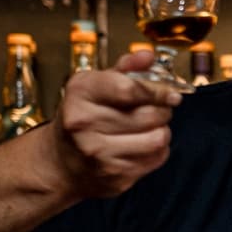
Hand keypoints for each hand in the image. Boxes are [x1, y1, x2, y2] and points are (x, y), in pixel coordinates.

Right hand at [48, 50, 184, 200]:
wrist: (61, 162)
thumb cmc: (82, 118)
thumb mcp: (95, 86)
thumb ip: (124, 69)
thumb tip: (148, 55)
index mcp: (80, 93)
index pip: (130, 89)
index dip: (158, 90)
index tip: (171, 93)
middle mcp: (84, 122)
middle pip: (149, 114)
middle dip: (162, 110)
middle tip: (158, 109)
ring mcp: (98, 152)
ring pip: (157, 138)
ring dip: (162, 131)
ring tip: (151, 127)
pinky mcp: (114, 176)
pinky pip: (156, 158)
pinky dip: (157, 150)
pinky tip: (142, 145)